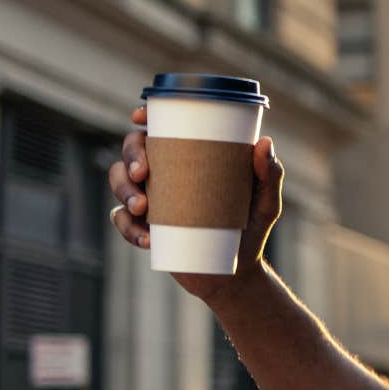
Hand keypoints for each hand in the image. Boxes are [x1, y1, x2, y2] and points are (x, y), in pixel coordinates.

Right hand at [108, 105, 284, 302]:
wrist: (236, 272)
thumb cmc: (252, 227)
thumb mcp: (265, 202)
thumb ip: (269, 175)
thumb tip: (264, 142)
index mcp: (190, 155)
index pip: (162, 128)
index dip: (145, 117)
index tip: (140, 117)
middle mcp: (166, 171)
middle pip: (132, 149)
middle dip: (130, 156)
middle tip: (142, 173)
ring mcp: (150, 198)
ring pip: (119, 181)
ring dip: (123, 191)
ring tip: (142, 208)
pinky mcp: (143, 225)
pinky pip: (120, 220)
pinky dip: (127, 227)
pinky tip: (147, 239)